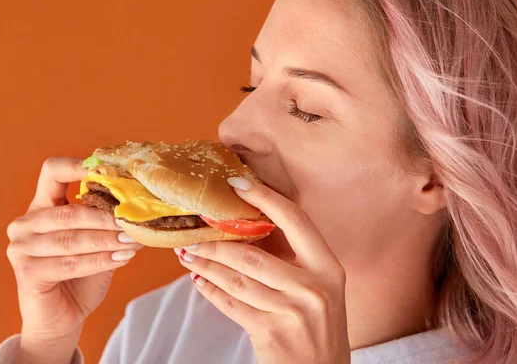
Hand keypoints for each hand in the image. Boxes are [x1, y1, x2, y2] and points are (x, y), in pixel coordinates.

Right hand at [6, 157, 141, 363]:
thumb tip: (138, 204)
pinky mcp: (26, 273)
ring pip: (70, 239)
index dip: (77, 166)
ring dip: (106, 240)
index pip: (52, 172)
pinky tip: (121, 258)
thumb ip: (105, 221)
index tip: (108, 168)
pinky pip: (69, 263)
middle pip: (67, 212)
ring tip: (133, 241)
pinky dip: (99, 260)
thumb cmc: (82, 275)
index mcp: (41, 206)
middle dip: (105, 217)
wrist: (61, 317)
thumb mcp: (96, 241)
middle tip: (133, 221)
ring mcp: (20, 248)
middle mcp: (25, 224)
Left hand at [173, 177, 349, 363]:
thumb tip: (248, 230)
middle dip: (216, 243)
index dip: (266, 198)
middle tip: (193, 232)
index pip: (296, 220)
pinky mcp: (272, 334)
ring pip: (236, 279)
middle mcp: (313, 288)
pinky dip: (211, 291)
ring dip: (206, 265)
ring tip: (187, 254)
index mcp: (328, 269)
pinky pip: (232, 304)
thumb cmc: (319, 327)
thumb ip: (296, 262)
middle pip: (253, 254)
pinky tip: (199, 281)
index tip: (238, 183)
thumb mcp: (320, 289)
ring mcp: (292, 312)